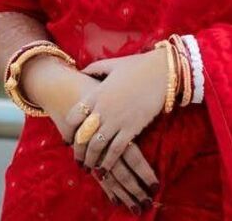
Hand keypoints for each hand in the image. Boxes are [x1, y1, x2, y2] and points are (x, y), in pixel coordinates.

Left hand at [21, 55, 159, 211]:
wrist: (162, 72)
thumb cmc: (138, 66)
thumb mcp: (112, 64)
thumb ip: (95, 68)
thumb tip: (82, 71)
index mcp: (96, 94)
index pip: (73, 117)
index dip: (69, 129)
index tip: (71, 137)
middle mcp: (103, 109)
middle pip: (82, 136)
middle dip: (78, 151)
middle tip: (78, 160)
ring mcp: (117, 120)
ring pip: (96, 147)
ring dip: (90, 160)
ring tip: (89, 167)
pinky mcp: (131, 128)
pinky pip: (115, 150)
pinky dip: (108, 162)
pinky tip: (105, 168)